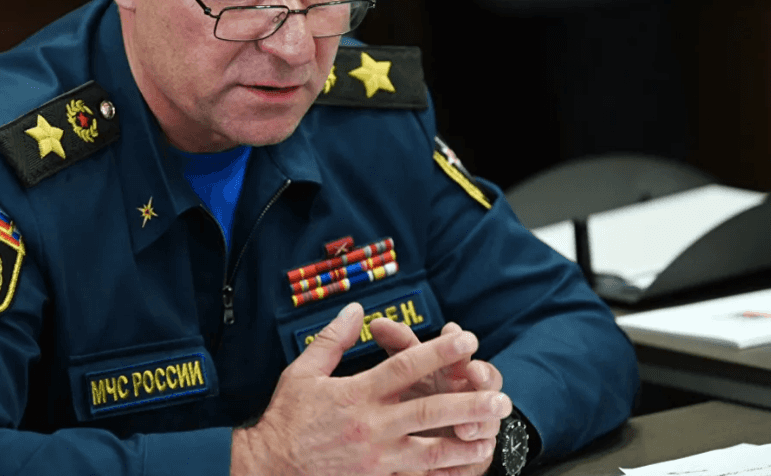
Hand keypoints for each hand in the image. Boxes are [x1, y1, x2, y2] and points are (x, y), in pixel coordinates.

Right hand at [231, 303, 511, 475]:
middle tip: (499, 397)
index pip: (405, 367)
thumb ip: (333, 340)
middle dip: (468, 402)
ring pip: (432, 450)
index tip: (466, 339)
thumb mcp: (303, 373)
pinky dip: (443, 472)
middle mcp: (372, 426)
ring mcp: (377, 458)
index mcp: (356, 394)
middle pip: (429, 411)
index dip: (439, 352)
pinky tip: (464, 467)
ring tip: (492, 435)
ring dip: (465, 442)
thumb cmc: (286, 419)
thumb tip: (356, 310)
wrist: (270, 469)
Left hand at [371, 318, 504, 474]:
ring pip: (489, 420)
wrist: (424, 431)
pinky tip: (468, 457)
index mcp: (456, 368)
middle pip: (487, 380)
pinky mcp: (477, 452)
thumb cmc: (418, 389)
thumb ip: (397, 344)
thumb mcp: (409, 366)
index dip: (458, 340)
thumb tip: (376, 323)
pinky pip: (481, 454)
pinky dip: (475, 455)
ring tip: (465, 428)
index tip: (450, 330)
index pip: (463, 349)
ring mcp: (479, 421)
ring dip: (480, 421)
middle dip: (483, 375)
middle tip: (474, 371)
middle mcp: (472, 392)